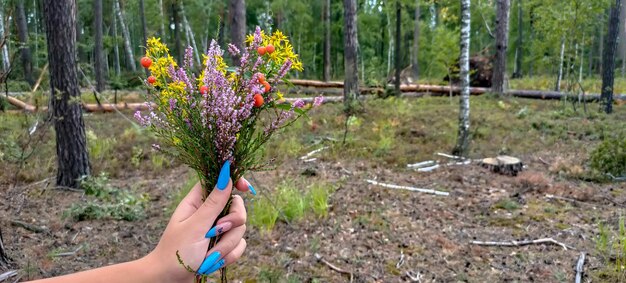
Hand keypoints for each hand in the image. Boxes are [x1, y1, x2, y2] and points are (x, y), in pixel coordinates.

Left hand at [142, 161, 251, 281]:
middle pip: (237, 206)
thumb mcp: (195, 226)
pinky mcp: (223, 246)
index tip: (245, 187)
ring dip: (226, 245)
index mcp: (197, 203)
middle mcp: (209, 214)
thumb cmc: (176, 252)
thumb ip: (213, 202)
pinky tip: (214, 262)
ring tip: (209, 255)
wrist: (170, 280)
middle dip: (232, 222)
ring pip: (240, 228)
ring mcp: (217, 231)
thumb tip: (226, 175)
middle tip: (217, 231)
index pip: (219, 182)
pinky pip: (239, 245)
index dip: (234, 180)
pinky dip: (229, 256)